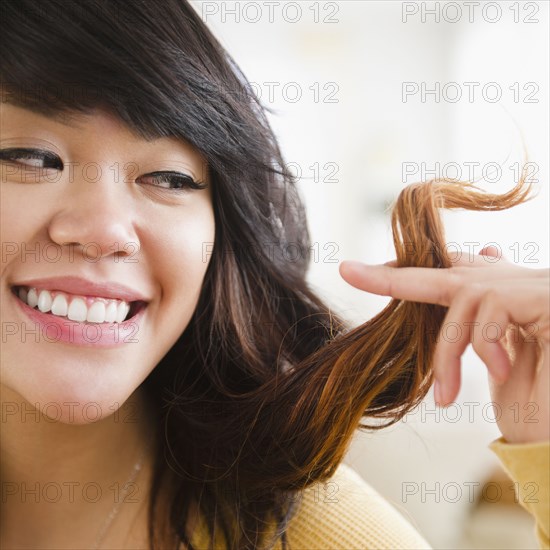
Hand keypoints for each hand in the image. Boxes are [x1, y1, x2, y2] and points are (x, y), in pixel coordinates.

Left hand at [339, 248, 548, 443]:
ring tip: (447, 396)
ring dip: (446, 353)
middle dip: (392, 276)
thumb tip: (461, 293)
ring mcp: (531, 286)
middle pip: (443, 272)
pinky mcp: (542, 298)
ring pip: (461, 299)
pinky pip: (487, 311)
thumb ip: (471, 325)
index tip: (359, 269)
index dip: (407, 270)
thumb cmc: (535, 398)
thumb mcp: (492, 359)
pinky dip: (483, 348)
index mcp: (499, 295)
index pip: (447, 273)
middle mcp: (514, 282)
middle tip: (346, 270)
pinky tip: (504, 373)